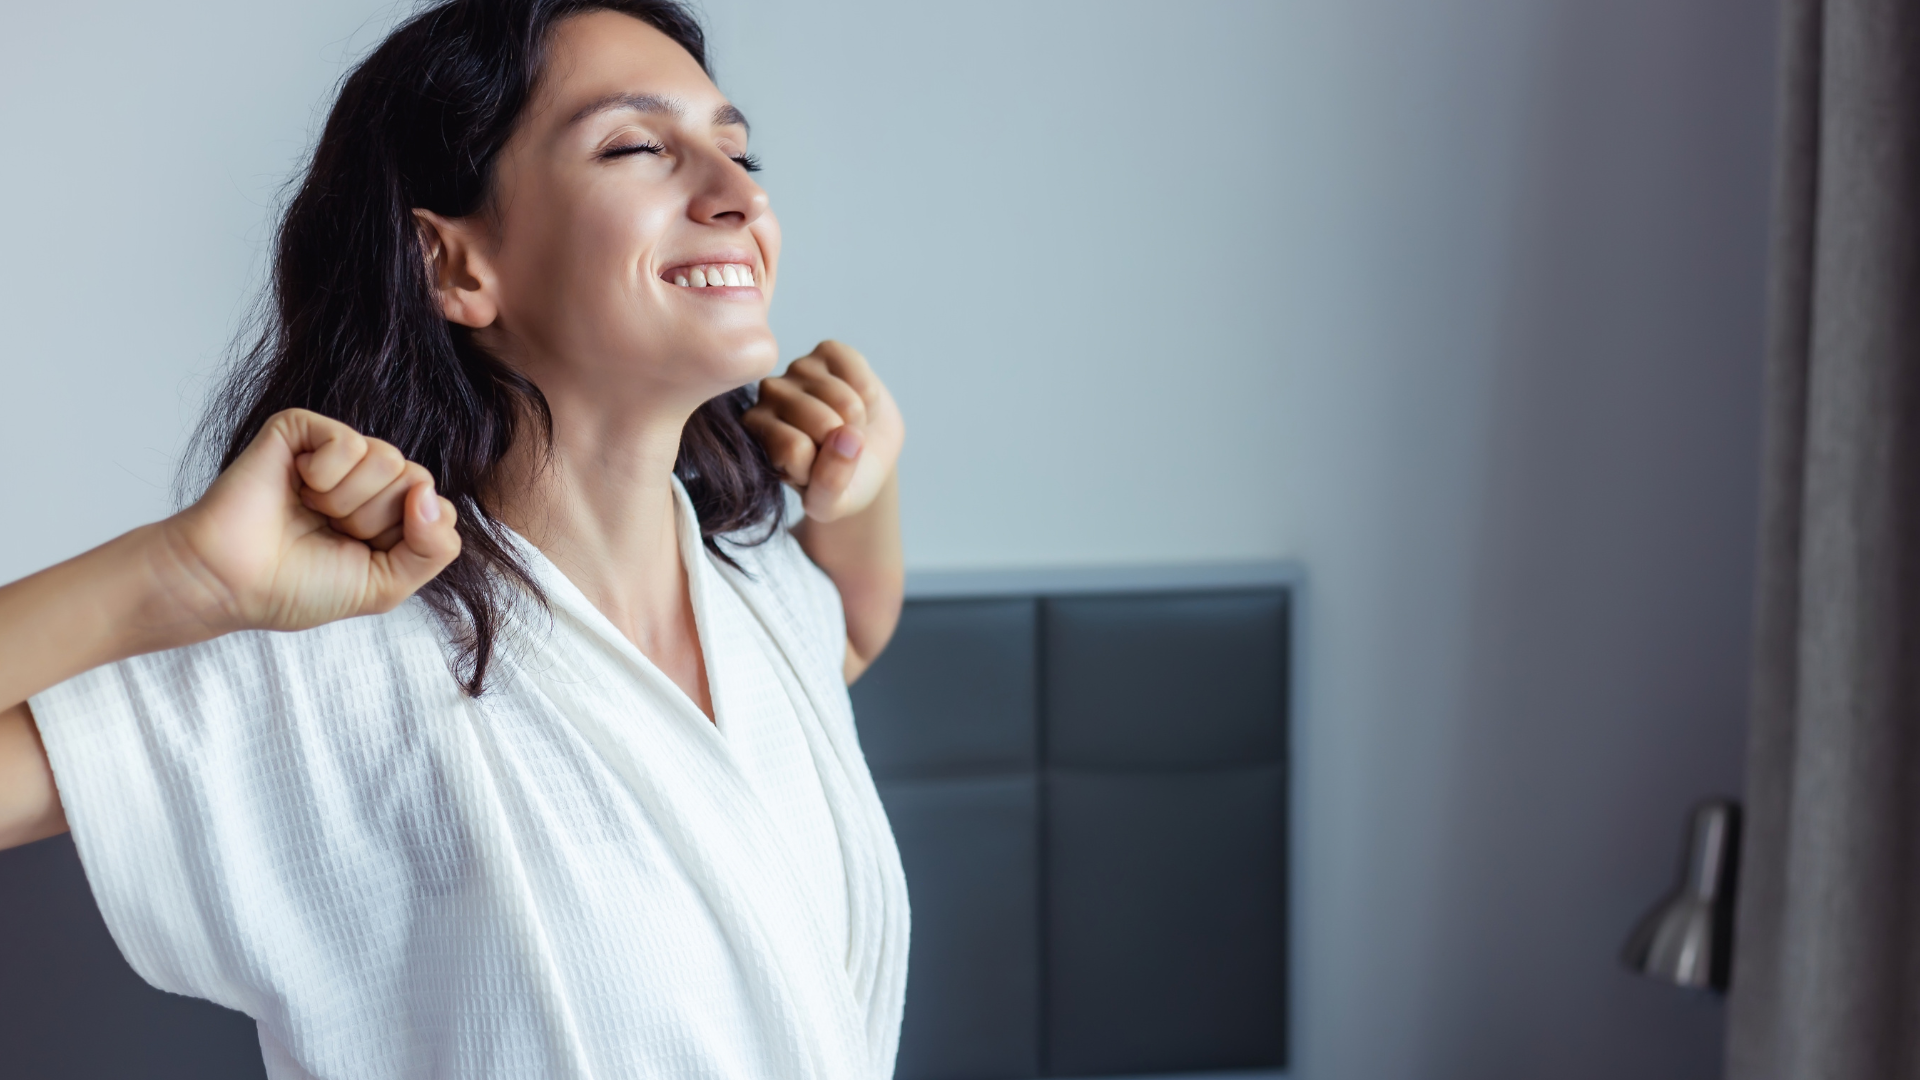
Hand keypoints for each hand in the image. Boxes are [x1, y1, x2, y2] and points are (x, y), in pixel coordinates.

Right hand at [153, 409, 460, 635]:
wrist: (231, 581)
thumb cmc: (299, 586)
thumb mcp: (386, 585)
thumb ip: (434, 549)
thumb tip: (430, 494)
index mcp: (392, 513)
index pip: (440, 509)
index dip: (405, 540)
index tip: (359, 555)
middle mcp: (370, 478)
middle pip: (417, 481)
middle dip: (372, 521)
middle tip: (327, 532)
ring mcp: (337, 452)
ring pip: (388, 460)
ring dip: (346, 501)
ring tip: (310, 510)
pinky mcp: (303, 429)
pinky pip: (350, 442)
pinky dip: (324, 477)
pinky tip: (296, 486)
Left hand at [743, 341, 904, 521]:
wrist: (864, 454)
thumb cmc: (839, 481)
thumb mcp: (831, 504)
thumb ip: (830, 484)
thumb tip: (847, 437)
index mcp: (757, 435)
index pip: (797, 452)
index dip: (823, 469)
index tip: (819, 471)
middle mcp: (768, 396)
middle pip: (822, 423)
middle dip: (845, 443)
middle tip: (838, 447)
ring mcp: (797, 369)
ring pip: (845, 401)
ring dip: (860, 422)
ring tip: (850, 427)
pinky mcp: (828, 351)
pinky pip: (860, 375)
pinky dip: (870, 396)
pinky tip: (859, 402)